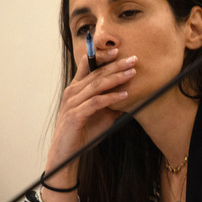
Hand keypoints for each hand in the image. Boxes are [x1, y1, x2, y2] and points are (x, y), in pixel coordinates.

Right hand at [43, 50, 136, 195]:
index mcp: (77, 88)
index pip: (88, 66)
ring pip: (96, 85)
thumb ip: (114, 102)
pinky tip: (124, 95)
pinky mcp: (75, 115)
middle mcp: (73, 92)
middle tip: (134, 59)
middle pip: (96, 74)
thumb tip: (132, 94)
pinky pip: (95, 103)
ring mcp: (73, 103)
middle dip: (116, 65)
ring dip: (116, 78)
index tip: (119, 51)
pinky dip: (111, 98)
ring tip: (132, 73)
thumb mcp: (103, 114)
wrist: (67, 150)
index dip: (102, 57)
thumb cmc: (84, 130)